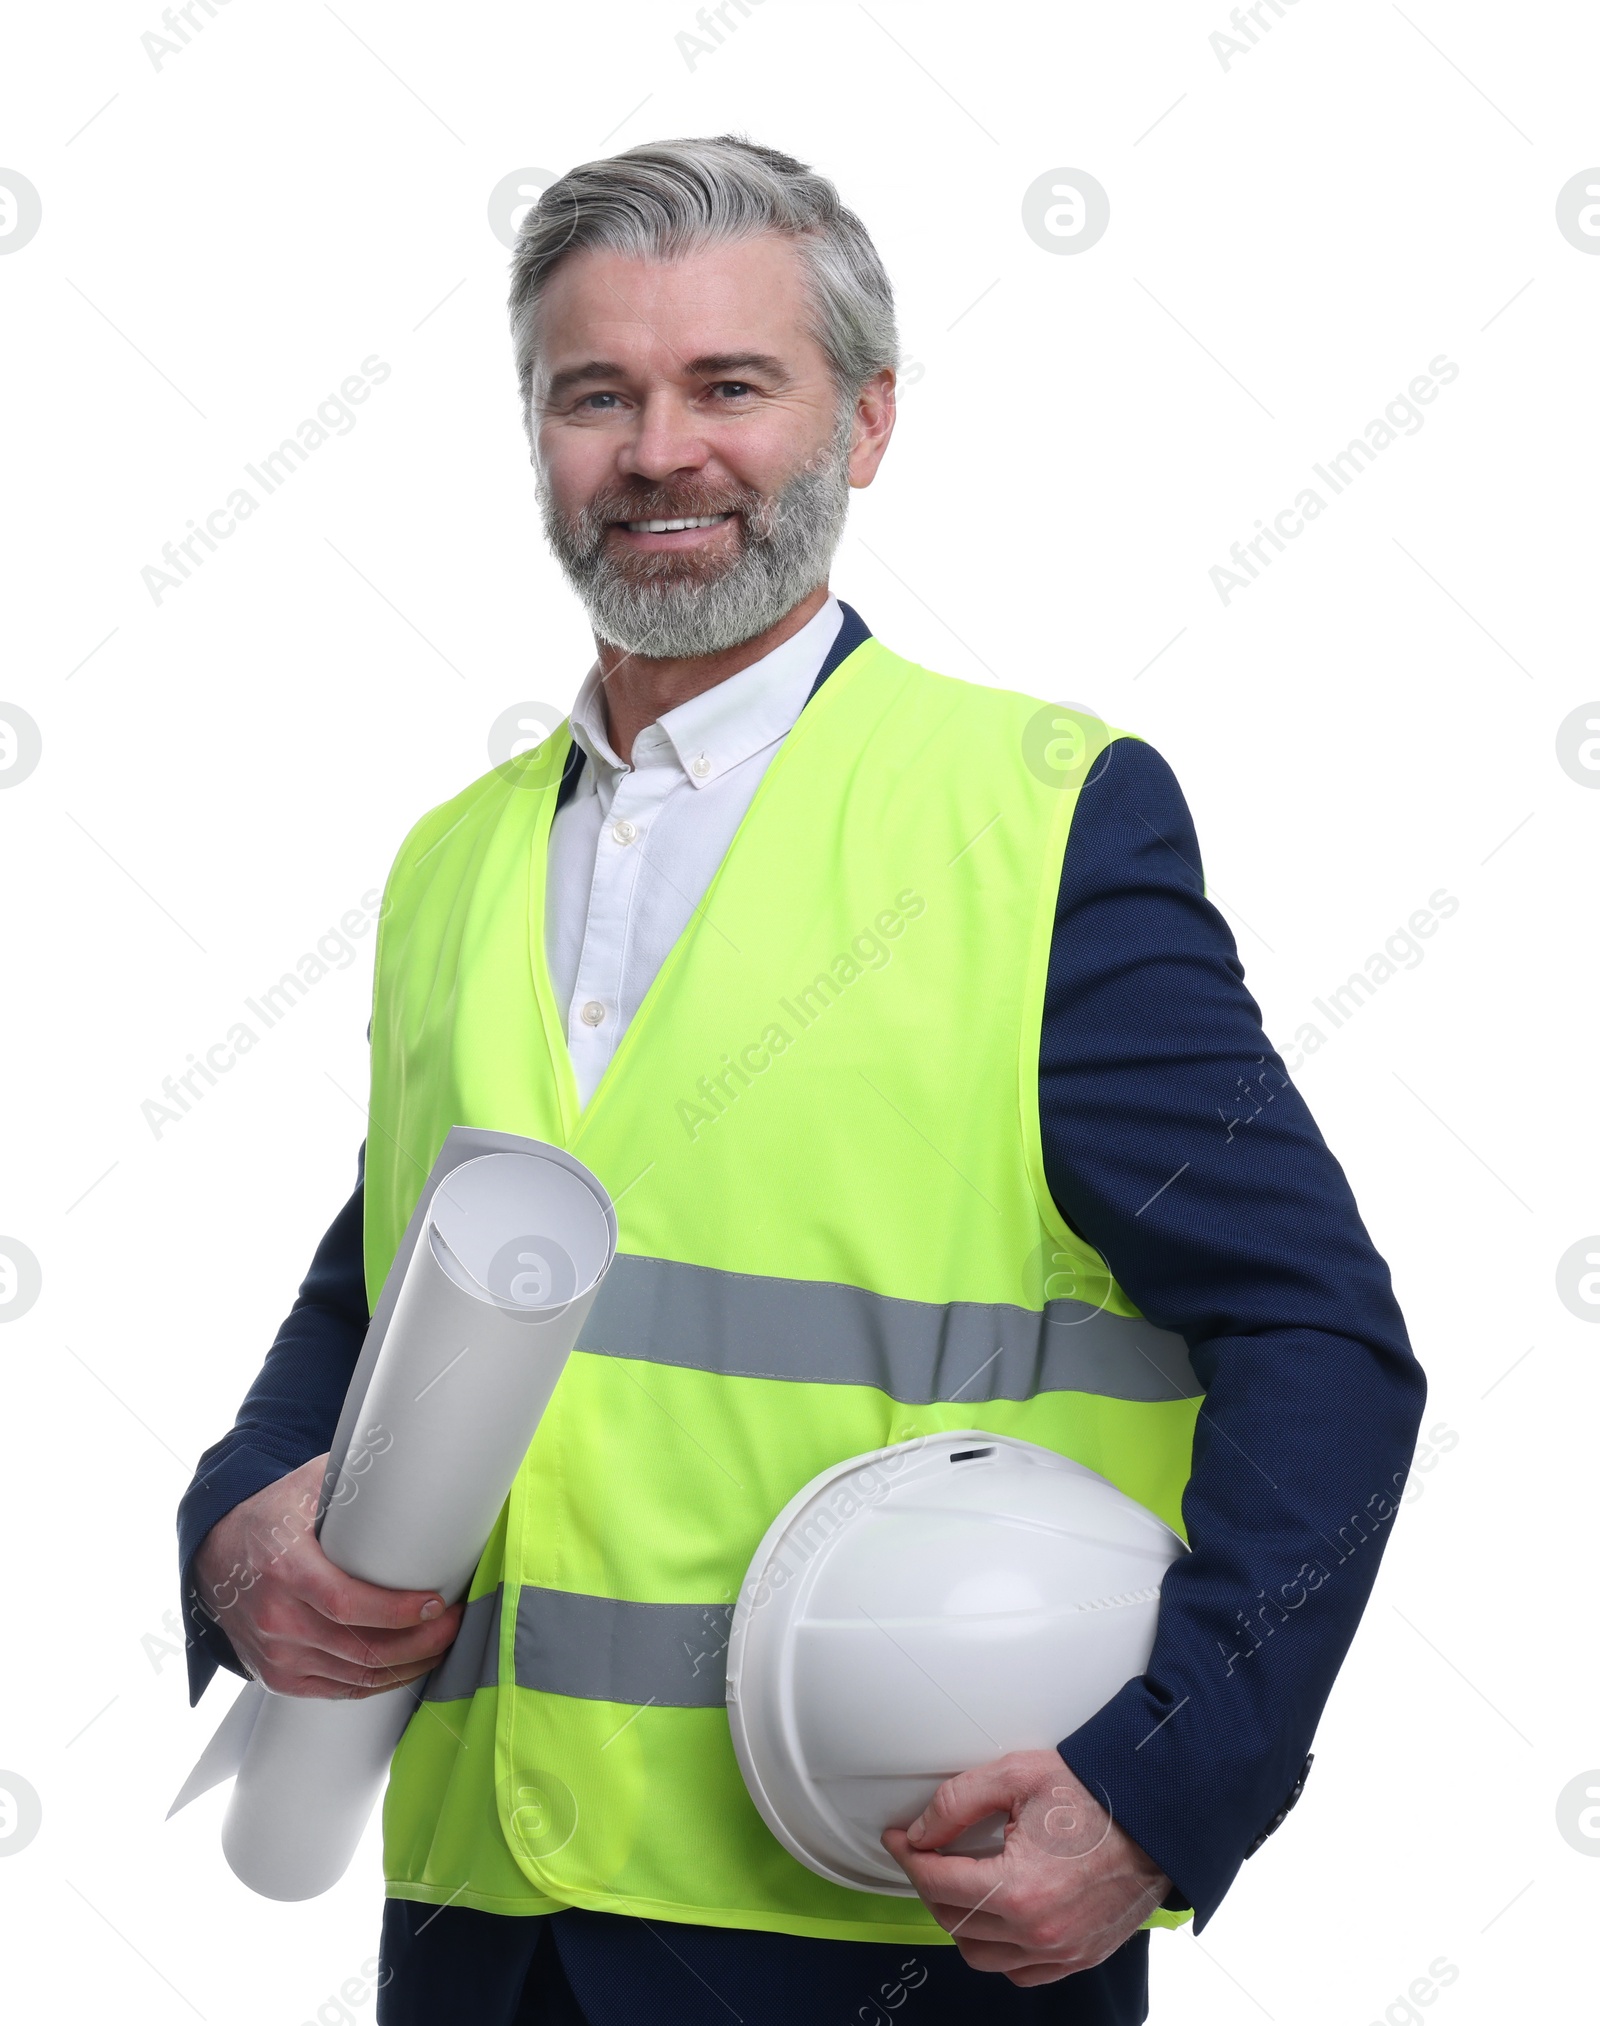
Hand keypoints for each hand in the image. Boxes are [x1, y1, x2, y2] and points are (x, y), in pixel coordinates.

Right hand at [191, 1454, 462, 1698]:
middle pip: (359, 1649)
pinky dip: (377, 1684)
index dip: (397, 1611)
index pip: (345, 1604)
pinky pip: (336, 1691)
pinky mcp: (276, 1677)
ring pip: (354, 1677)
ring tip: (440, 1644)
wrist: (216, 1554)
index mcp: (284, 1568)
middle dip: (419, 1642)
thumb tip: (415, 1462)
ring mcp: (274, 1654)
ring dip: (406, 1667)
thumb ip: (356, 1477)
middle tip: (454, 1623)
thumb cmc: (273, 1515)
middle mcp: (275, 1618)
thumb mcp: (308, 1485)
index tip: (437, 1602)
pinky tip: (405, 1667)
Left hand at [881, 1750, 1171, 1987]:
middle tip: (926, 1854)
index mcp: (1019, 1889)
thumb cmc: (1096, 1793)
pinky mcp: (1080, 1956)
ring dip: (959, 1921)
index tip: (900, 1839)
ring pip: (980, 1954)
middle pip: (952, 1921)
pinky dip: (998, 1948)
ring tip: (958, 1883)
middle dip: (929, 1885)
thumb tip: (921, 1832)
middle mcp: (1039, 1931)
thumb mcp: (1017, 1776)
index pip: (937, 1883)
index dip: (908, 1857)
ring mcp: (1061, 1950)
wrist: (1156, 1814)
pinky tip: (995, 1915)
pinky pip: (1019, 1971)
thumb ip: (958, 1802)